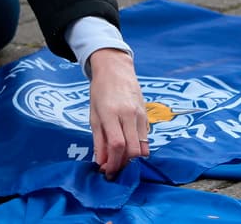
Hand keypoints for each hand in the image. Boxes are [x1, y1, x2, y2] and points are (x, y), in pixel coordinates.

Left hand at [87, 48, 148, 177]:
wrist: (116, 70)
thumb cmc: (100, 91)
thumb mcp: (94, 115)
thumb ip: (99, 140)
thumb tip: (102, 162)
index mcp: (111, 113)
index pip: (117, 145)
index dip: (114, 163)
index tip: (107, 171)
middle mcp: (128, 114)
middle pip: (133, 149)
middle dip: (123, 164)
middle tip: (114, 168)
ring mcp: (140, 114)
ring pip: (142, 146)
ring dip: (132, 158)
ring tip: (120, 159)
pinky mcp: (147, 115)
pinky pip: (146, 138)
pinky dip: (138, 148)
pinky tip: (128, 147)